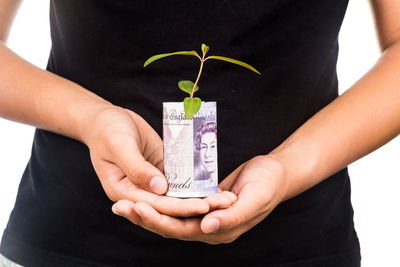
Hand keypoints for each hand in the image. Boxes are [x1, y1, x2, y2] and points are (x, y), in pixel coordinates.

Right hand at [83, 105, 235, 216]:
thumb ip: (137, 168)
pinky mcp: (160, 170)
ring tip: (223, 197)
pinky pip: (178, 179)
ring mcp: (150, 181)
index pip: (155, 205)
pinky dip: (194, 183)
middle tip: (223, 203)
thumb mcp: (119, 146)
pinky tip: (211, 182)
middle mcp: (138, 191)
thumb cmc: (107, 130)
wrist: (105, 118)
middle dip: (196, 206)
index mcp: (122, 191)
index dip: (180, 207)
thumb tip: (160, 189)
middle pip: (170, 206)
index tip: (203, 207)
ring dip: (199, 197)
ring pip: (176, 195)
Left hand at [112, 155, 288, 243]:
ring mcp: (205, 217)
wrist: (276, 173)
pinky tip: (144, 193)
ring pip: (170, 217)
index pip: (182, 231)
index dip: (158, 221)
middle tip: (120, 206)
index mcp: (220, 231)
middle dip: (145, 218)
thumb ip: (233, 216)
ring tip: (124, 202)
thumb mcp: (256, 198)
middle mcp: (209, 229)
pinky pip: (177, 205)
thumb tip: (207, 228)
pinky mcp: (202, 204)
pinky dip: (160, 201)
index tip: (137, 208)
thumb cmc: (268, 184)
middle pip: (170, 226)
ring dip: (147, 210)